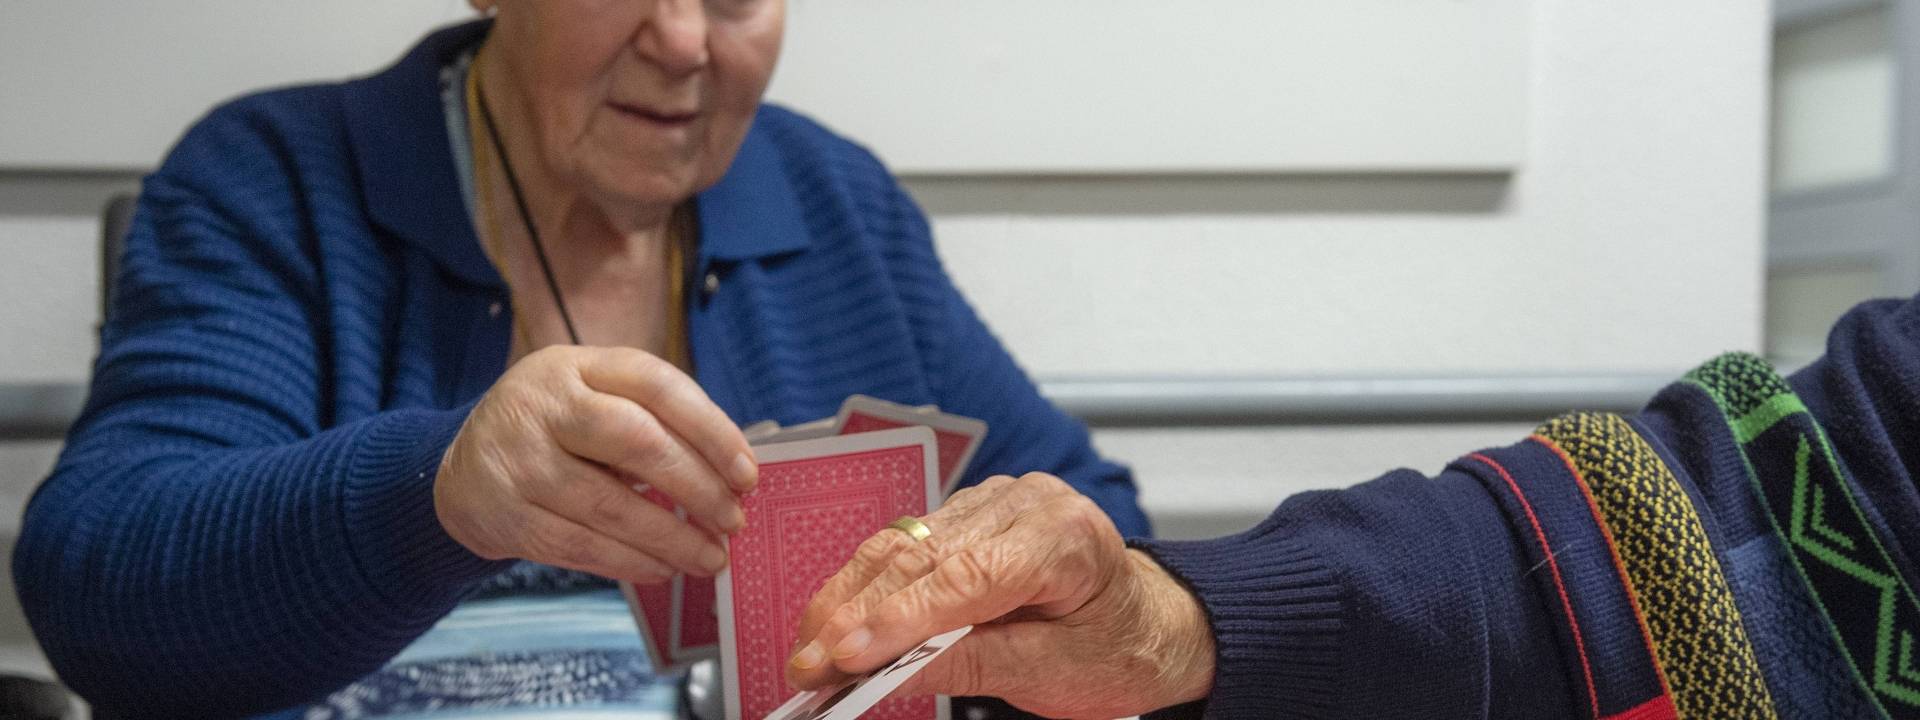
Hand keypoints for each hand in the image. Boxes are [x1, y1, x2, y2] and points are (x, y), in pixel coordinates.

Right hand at [434, 345, 756, 583]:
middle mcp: (545, 405)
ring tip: (712, 556)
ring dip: (672, 537)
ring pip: (611, 504)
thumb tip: (729, 473)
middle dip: (698, 486)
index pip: (656, 384)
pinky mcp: (508, 515)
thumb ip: (651, 421)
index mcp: (578, 366)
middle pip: (637, 440)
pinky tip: (664, 568)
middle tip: (733, 519)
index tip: (746, 473)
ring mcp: (522, 460)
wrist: (460, 468)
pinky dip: (632, 561)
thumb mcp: (590, 397)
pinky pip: (582, 545)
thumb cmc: (553, 430)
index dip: (711, 429)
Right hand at [784, 473, 1214, 718]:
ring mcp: (992, 502)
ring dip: (845, 602)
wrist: (1148, 623)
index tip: (846, 657)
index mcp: (1065, 536)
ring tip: (805, 653)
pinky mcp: (966, 515)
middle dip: (855, 617)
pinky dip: (864, 588)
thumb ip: (974, 664)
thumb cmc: (1118, 646)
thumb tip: (893, 671)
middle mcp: (1025, 502)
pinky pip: (903, 546)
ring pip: (900, 545)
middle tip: (807, 668)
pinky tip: (830, 623)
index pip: (966, 576)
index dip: (898, 619)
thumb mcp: (1055, 672)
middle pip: (921, 556)